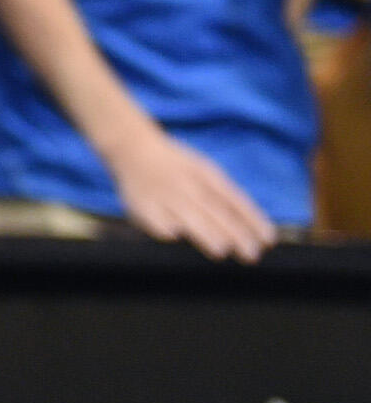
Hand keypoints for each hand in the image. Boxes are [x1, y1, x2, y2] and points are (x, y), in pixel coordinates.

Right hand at [99, 122, 274, 259]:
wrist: (133, 148)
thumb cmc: (176, 166)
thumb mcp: (205, 171)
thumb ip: (226, 196)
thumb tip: (253, 228)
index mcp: (207, 175)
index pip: (234, 200)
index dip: (252, 220)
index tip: (268, 240)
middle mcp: (188, 185)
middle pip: (214, 211)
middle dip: (234, 233)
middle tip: (251, 254)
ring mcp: (165, 195)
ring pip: (187, 215)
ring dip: (205, 232)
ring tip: (221, 250)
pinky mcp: (143, 206)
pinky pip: (156, 219)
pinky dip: (165, 228)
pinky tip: (174, 237)